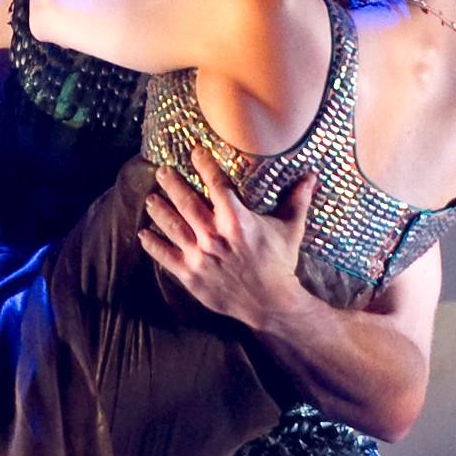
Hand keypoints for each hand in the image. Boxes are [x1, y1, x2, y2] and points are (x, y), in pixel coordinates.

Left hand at [139, 147, 315, 328]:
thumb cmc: (280, 264)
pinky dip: (152, 244)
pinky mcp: (190, 275)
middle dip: (171, 183)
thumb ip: (296, 200)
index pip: (216, 184)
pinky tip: (144, 234)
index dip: (204, 164)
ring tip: (151, 199)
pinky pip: (165, 256)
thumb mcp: (290, 230)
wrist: (270, 304)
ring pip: (171, 225)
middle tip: (161, 171)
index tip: (194, 151)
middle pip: (186, 201)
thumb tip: (311, 176)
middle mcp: (214, 235)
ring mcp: (199, 256)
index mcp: (237, 220)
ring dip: (158, 210)